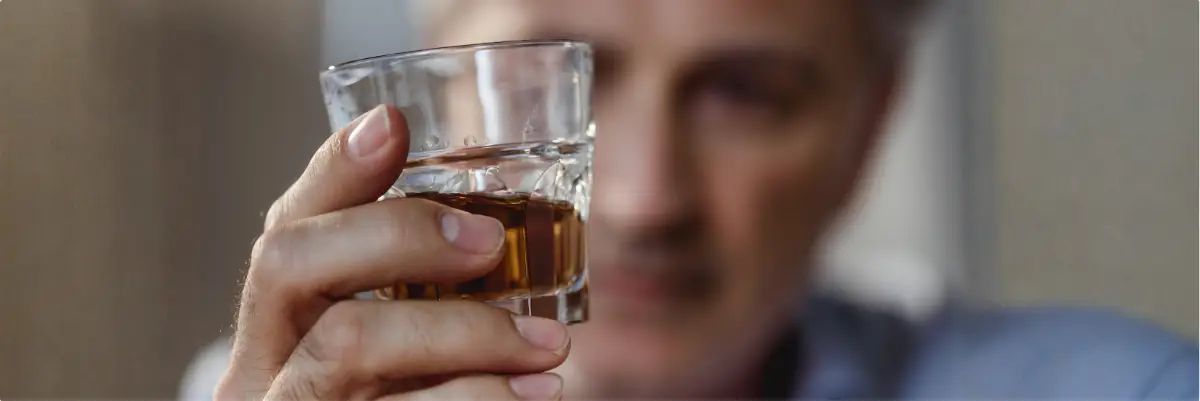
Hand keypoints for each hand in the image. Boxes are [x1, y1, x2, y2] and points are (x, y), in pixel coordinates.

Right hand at [214, 105, 569, 400]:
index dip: (330, 175)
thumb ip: (408, 307)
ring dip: (463, 332)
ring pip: (349, 346)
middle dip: (398, 236)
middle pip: (291, 268)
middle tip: (490, 245)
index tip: (392, 128)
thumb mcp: (395, 363)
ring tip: (549, 351)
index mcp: (273, 337)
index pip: (281, 235)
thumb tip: (489, 225)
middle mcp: (259, 377)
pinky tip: (533, 400)